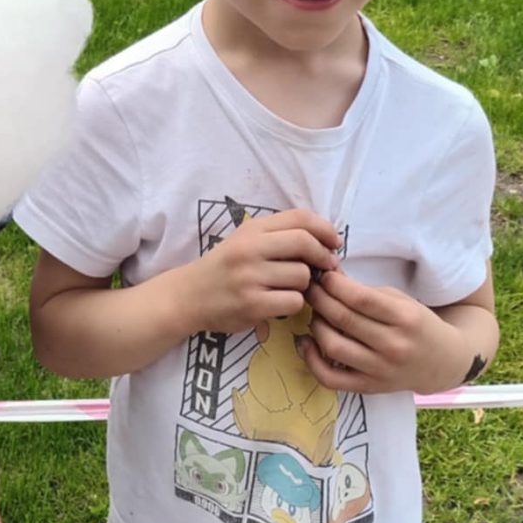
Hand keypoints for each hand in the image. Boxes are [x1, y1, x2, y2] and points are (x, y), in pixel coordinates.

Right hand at [178, 210, 343, 336]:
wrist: (188, 296)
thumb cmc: (223, 268)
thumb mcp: (245, 241)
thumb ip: (278, 235)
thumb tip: (326, 242)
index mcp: (251, 229)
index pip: (300, 218)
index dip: (325, 229)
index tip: (334, 243)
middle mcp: (249, 249)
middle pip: (305, 243)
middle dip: (323, 257)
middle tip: (326, 267)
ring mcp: (249, 277)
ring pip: (302, 276)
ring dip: (304, 285)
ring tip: (289, 288)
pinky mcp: (251, 304)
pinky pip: (293, 301)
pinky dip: (293, 304)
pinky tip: (279, 304)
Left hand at [299, 271, 465, 394]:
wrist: (442, 362)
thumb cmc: (416, 324)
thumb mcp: (400, 300)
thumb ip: (365, 290)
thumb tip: (328, 275)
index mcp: (405, 318)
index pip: (360, 298)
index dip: (334, 284)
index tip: (323, 276)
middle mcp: (394, 346)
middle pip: (343, 319)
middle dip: (319, 299)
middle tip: (310, 289)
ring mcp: (381, 370)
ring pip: (333, 347)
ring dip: (315, 325)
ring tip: (315, 314)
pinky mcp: (369, 387)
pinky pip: (330, 378)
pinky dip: (311, 360)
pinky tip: (306, 342)